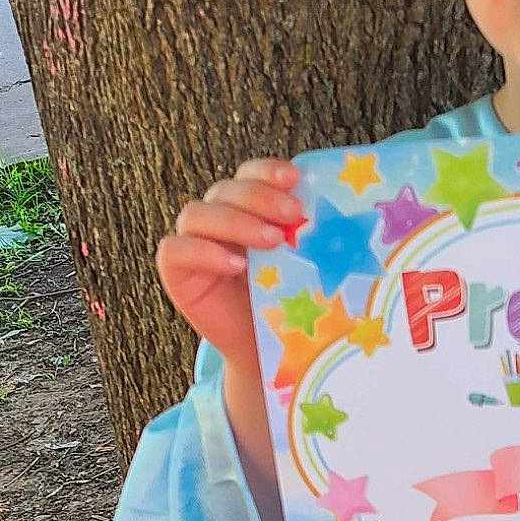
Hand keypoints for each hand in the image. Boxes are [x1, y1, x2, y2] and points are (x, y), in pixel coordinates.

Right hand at [155, 158, 302, 369]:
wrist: (272, 350)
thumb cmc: (292, 302)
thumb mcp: (306, 263)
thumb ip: (311, 235)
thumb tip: (345, 213)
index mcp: (248, 208)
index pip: (250, 175)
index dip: (268, 170)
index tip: (295, 178)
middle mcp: (218, 218)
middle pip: (225, 190)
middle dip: (260, 197)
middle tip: (293, 214)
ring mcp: (194, 242)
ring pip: (197, 214)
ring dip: (236, 222)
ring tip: (272, 241)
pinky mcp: (176, 271)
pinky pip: (175, 250)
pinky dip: (203, 252)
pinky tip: (236, 265)